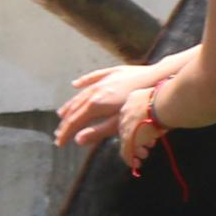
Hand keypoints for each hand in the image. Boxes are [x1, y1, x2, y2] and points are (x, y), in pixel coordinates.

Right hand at [54, 60, 170, 152]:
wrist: (156, 80)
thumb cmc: (139, 107)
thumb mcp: (119, 124)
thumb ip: (98, 132)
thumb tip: (77, 140)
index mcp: (95, 105)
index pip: (75, 122)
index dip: (66, 133)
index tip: (59, 143)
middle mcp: (94, 92)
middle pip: (75, 109)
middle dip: (66, 122)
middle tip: (58, 133)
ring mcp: (103, 81)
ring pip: (81, 94)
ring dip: (70, 104)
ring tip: (62, 113)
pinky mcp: (112, 73)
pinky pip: (92, 78)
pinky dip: (83, 82)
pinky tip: (75, 84)